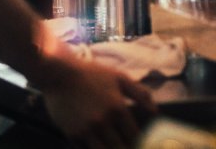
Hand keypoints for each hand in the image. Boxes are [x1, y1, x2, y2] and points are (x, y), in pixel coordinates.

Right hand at [37, 56, 155, 148]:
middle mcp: (102, 123)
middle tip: (131, 146)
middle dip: (127, 148)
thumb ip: (140, 94)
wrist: (59, 75)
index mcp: (117, 109)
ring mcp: (85, 131)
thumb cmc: (92, 74)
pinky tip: (101, 146)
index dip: (142, 144)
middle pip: (120, 148)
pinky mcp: (71, 135)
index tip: (146, 145)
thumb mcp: (120, 78)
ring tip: (115, 146)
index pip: (134, 136)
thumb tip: (155, 112)